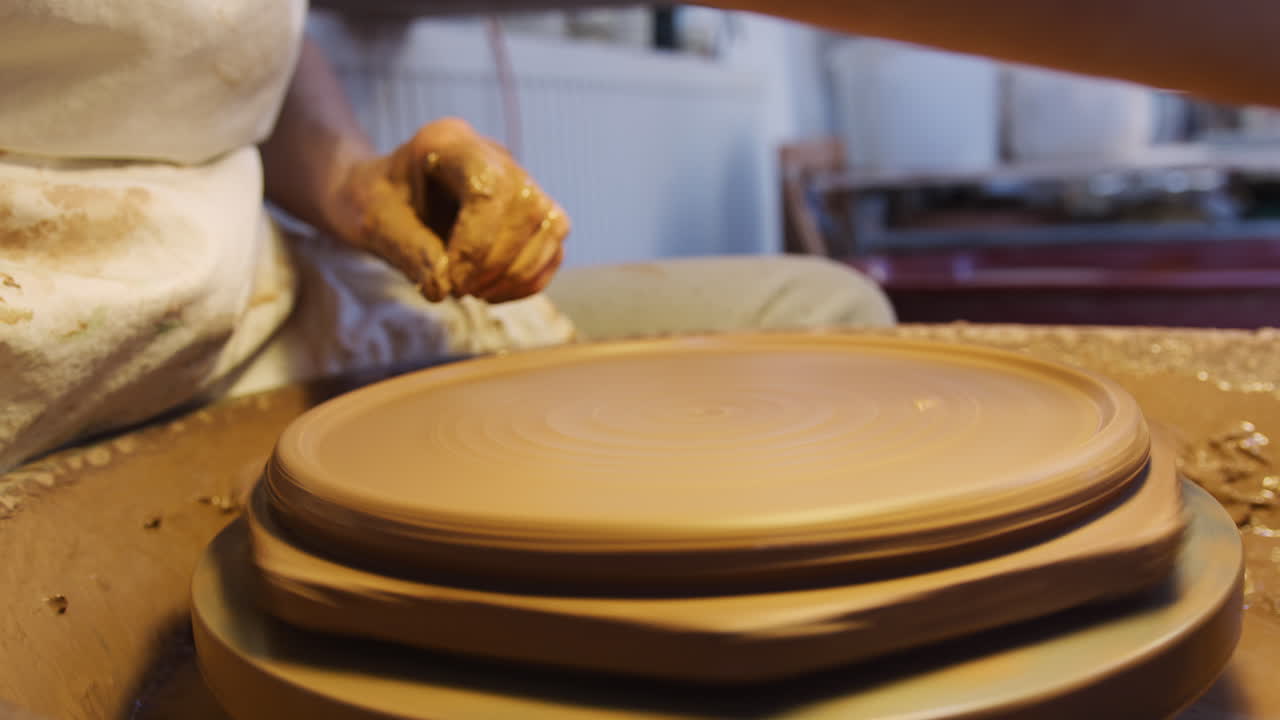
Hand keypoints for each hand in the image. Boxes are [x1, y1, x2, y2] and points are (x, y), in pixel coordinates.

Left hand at [332, 118, 567, 302]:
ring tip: (474, 292)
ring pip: (550, 225)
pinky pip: (553, 248)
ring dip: (517, 273)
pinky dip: (529, 280)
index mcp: (450, 142)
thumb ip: (409, 251)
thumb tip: (443, 288)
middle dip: (496, 262)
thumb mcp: (375, 223)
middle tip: (458, 290)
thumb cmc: (374, 203)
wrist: (383, 197)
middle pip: (525, 206)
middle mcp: (495, 155)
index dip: (477, 242)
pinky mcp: (533, 213)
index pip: (488, 186)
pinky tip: (492, 293)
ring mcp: (521, 181)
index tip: (449, 281)